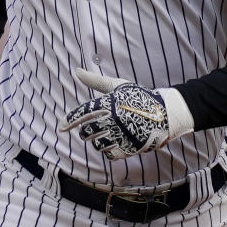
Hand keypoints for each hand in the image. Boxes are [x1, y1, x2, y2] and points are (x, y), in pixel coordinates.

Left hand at [59, 69, 192, 159]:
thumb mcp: (118, 85)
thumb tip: (76, 70)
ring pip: (96, 145)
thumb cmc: (138, 96)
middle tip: (87, 130)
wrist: (164, 112)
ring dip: (96, 142)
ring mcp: (121, 134)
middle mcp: (114, 119)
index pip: (83, 113)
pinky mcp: (129, 147)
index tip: (62, 126)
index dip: (70, 120)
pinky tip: (111, 144)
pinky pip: (109, 155)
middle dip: (84, 132)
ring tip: (102, 136)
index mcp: (109, 103)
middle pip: (86, 131)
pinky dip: (107, 151)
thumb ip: (95, 80)